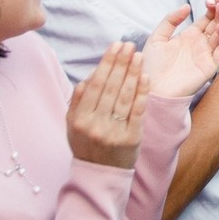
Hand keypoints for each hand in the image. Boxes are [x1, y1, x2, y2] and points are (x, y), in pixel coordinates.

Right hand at [67, 41, 149, 168]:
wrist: (100, 175)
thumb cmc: (86, 144)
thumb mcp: (72, 126)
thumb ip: (77, 102)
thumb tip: (88, 77)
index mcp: (80, 119)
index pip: (95, 85)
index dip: (106, 63)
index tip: (115, 46)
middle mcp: (96, 125)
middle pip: (111, 87)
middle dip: (121, 63)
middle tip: (129, 44)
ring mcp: (114, 132)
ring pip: (125, 96)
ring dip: (133, 73)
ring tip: (139, 55)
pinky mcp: (132, 138)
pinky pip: (138, 110)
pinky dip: (142, 92)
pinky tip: (146, 76)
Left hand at [142, 3, 218, 97]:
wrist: (150, 88)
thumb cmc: (151, 66)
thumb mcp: (157, 37)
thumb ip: (170, 20)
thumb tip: (187, 6)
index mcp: (189, 36)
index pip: (206, 19)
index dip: (211, 8)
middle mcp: (200, 44)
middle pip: (216, 23)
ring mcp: (206, 54)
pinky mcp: (210, 66)